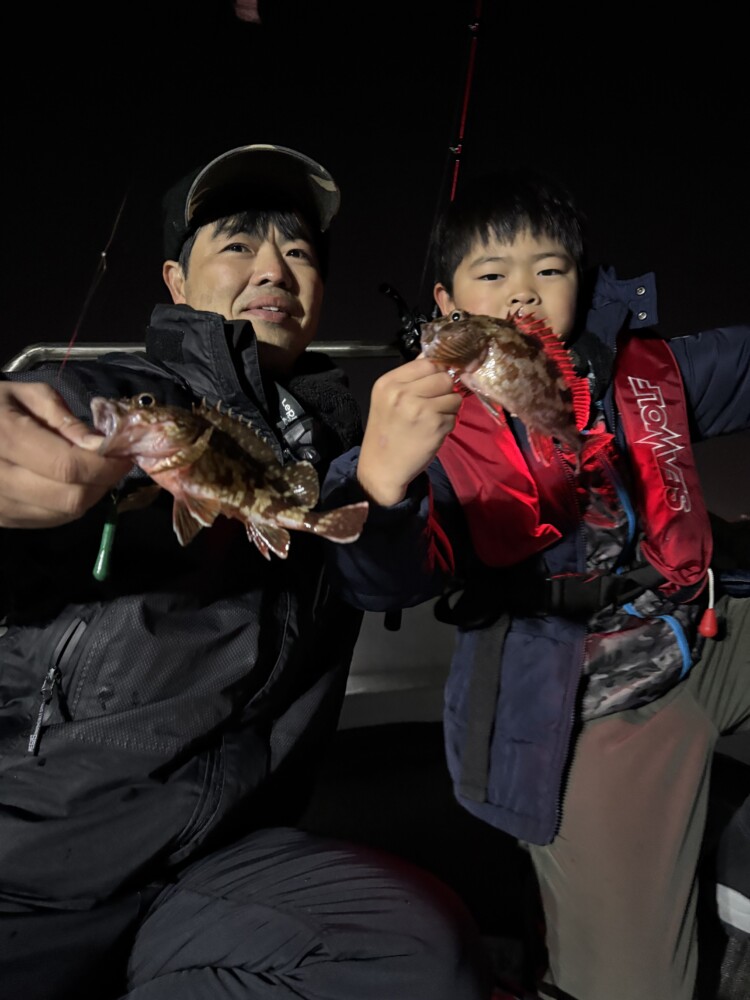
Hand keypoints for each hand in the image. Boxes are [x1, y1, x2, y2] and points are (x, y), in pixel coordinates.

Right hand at [0, 381, 131, 527]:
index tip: (123, 453)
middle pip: (70, 497)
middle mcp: (0, 478)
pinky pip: (50, 520)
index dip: (104, 465)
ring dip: (89, 495)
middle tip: (113, 463)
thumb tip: (100, 445)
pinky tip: (69, 484)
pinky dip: (70, 505)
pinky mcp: (2, 518)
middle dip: (102, 482)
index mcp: (6, 437)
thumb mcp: (27, 395)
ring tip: (91, 471)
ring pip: (64, 513)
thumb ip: (65, 419)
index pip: (68, 466)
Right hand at [357, 357, 461, 505]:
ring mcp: (420, 408)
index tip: (433, 386)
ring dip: (449, 408)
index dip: (436, 374)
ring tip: (432, 420)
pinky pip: (455, 416)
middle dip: (445, 391)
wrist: (382, 468)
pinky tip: (432, 432)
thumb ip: (411, 380)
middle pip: (444, 377)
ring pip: (454, 396)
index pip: (427, 363)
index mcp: (388, 383)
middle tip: (433, 405)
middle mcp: (403, 392)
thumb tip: (439, 361)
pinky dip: (448, 424)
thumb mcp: (388, 400)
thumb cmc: (387, 432)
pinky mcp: (435, 425)